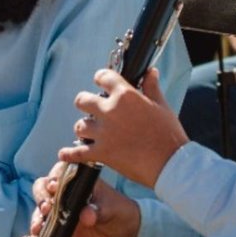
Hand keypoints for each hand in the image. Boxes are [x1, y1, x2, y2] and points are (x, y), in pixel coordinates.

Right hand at [30, 161, 141, 236]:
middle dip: (42, 195)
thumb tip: (86, 215)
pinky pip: (43, 222)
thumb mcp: (112, 210)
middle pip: (44, 185)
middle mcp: (67, 190)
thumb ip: (98, 211)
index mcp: (81, 179)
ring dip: (37, 212)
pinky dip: (37, 226)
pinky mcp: (59, 223)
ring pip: (41, 203)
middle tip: (47, 206)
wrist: (125, 235)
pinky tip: (36, 232)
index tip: (54, 187)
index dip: (54, 177)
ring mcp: (61, 206)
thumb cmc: (121, 213)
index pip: (61, 171)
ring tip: (39, 223)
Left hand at [60, 68, 185, 188]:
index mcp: (125, 95)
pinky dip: (69, 154)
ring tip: (91, 134)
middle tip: (92, 110)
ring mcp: (103, 133)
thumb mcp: (162, 106)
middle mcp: (110, 111)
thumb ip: (151, 87)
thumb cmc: (169, 134)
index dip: (101, 78)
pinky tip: (64, 154)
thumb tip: (150, 71)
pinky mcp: (101, 153)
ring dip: (84, 129)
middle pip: (82, 100)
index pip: (103, 76)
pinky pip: (77, 153)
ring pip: (79, 126)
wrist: (171, 164)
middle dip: (85, 104)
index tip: (101, 82)